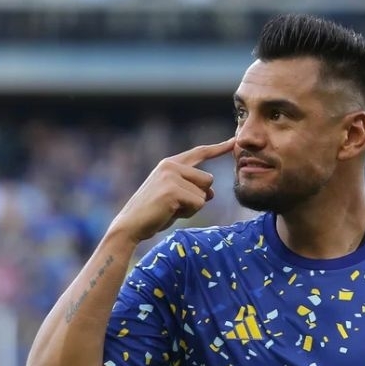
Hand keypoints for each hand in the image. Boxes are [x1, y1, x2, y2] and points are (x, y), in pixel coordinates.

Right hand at [110, 138, 234, 242]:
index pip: (199, 153)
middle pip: (208, 180)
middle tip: (176, 205)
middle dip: (199, 196)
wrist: (131, 225)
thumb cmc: (153, 213)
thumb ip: (193, 190)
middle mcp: (171, 166)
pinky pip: (198, 204)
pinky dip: (189, 213)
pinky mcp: (173, 191)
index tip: (234, 141)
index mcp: (170, 164)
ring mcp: (171, 177)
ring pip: (204, 194)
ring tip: (171, 209)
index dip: (218, 148)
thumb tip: (212, 193)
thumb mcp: (176, 198)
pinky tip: (170, 213)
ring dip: (193, 207)